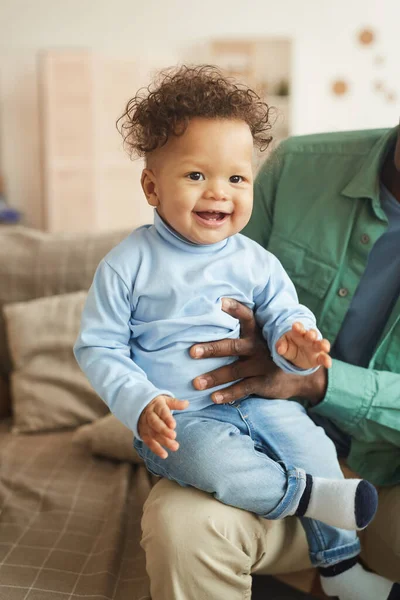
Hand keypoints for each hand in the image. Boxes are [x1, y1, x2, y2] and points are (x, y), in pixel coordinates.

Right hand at [138, 395, 188, 458]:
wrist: (141, 408)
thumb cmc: (159, 405)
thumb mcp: (166, 401)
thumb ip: (176, 403)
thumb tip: (187, 403)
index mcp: (156, 406)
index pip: (162, 412)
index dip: (167, 418)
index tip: (173, 425)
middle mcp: (149, 416)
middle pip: (155, 423)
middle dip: (164, 430)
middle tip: (174, 436)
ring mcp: (145, 426)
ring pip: (153, 434)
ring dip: (163, 441)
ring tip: (175, 447)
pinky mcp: (144, 434)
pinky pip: (149, 442)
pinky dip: (156, 449)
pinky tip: (164, 455)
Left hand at [190, 298, 326, 405]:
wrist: (299, 376)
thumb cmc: (268, 353)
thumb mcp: (261, 338)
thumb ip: (242, 332)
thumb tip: (210, 320)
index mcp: (257, 332)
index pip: (246, 317)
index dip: (234, 308)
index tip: (218, 302)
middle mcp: (259, 346)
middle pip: (233, 346)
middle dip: (212, 349)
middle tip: (192, 351)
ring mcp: (262, 365)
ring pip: (235, 370)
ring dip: (214, 377)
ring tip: (196, 383)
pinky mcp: (265, 382)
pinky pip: (243, 388)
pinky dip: (228, 394)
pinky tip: (213, 398)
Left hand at [276, 322, 331, 369]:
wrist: (297, 354)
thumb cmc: (290, 345)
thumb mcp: (283, 345)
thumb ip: (281, 345)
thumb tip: (279, 349)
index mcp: (299, 333)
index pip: (299, 328)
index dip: (298, 327)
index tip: (295, 326)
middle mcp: (309, 339)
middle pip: (312, 334)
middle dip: (312, 334)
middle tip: (310, 334)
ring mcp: (315, 347)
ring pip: (320, 344)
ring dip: (323, 344)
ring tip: (325, 347)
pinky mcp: (319, 357)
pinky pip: (324, 358)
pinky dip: (326, 360)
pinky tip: (328, 364)